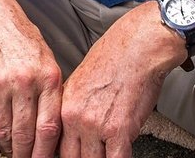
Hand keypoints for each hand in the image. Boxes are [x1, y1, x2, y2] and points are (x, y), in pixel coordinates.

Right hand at [0, 0, 63, 157]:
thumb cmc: (21, 38)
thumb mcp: (47, 61)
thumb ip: (51, 93)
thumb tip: (52, 132)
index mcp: (48, 77)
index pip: (50, 128)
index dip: (46, 153)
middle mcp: (25, 82)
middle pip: (26, 135)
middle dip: (25, 155)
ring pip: (3, 133)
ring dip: (6, 150)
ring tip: (9, 153)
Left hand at [58, 2, 181, 157]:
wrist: (138, 48)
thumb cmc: (115, 57)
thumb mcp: (81, 80)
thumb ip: (74, 106)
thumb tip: (72, 126)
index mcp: (65, 106)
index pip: (56, 144)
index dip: (66, 154)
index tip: (73, 155)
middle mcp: (76, 117)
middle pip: (71, 157)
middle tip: (92, 154)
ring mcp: (96, 126)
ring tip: (107, 152)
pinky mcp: (119, 131)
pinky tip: (120, 153)